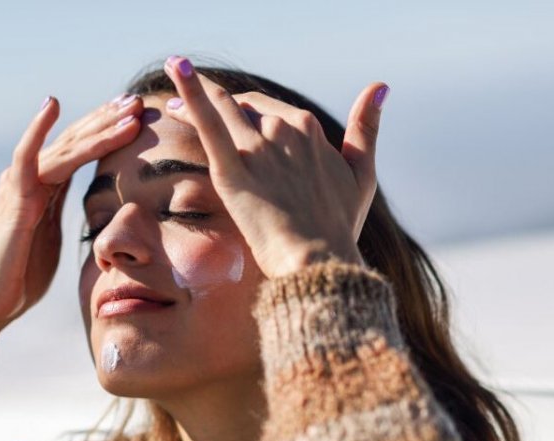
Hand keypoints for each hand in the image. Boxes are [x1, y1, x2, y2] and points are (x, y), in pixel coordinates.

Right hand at [0, 94, 143, 352]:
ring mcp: (20, 185)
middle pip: (75, 140)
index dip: (107, 131)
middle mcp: (31, 178)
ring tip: (126, 109)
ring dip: (97, 127)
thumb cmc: (21, 275)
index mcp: (45, 188)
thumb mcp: (52, 237)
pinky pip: (26, 158)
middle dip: (108, 119)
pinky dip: (38, 130)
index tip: (136, 115)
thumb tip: (89, 211)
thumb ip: (63, 214)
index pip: (81, 150)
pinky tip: (52, 105)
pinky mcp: (13, 199)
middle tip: (138, 100)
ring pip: (64, 147)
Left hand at [162, 56, 387, 277]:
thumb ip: (366, 128)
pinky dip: (191, 93)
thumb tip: (380, 86)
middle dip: (217, 104)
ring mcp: (256, 148)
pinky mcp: (232, 170)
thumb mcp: (362, 174)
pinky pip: (208, 122)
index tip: (230, 114)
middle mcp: (283, 130)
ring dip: (194, 93)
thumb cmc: (339, 226)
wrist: (318, 260)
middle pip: (242, 108)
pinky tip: (176, 68)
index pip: (269, 110)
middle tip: (185, 104)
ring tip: (173, 86)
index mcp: (309, 129)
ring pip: (221, 108)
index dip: (246, 110)